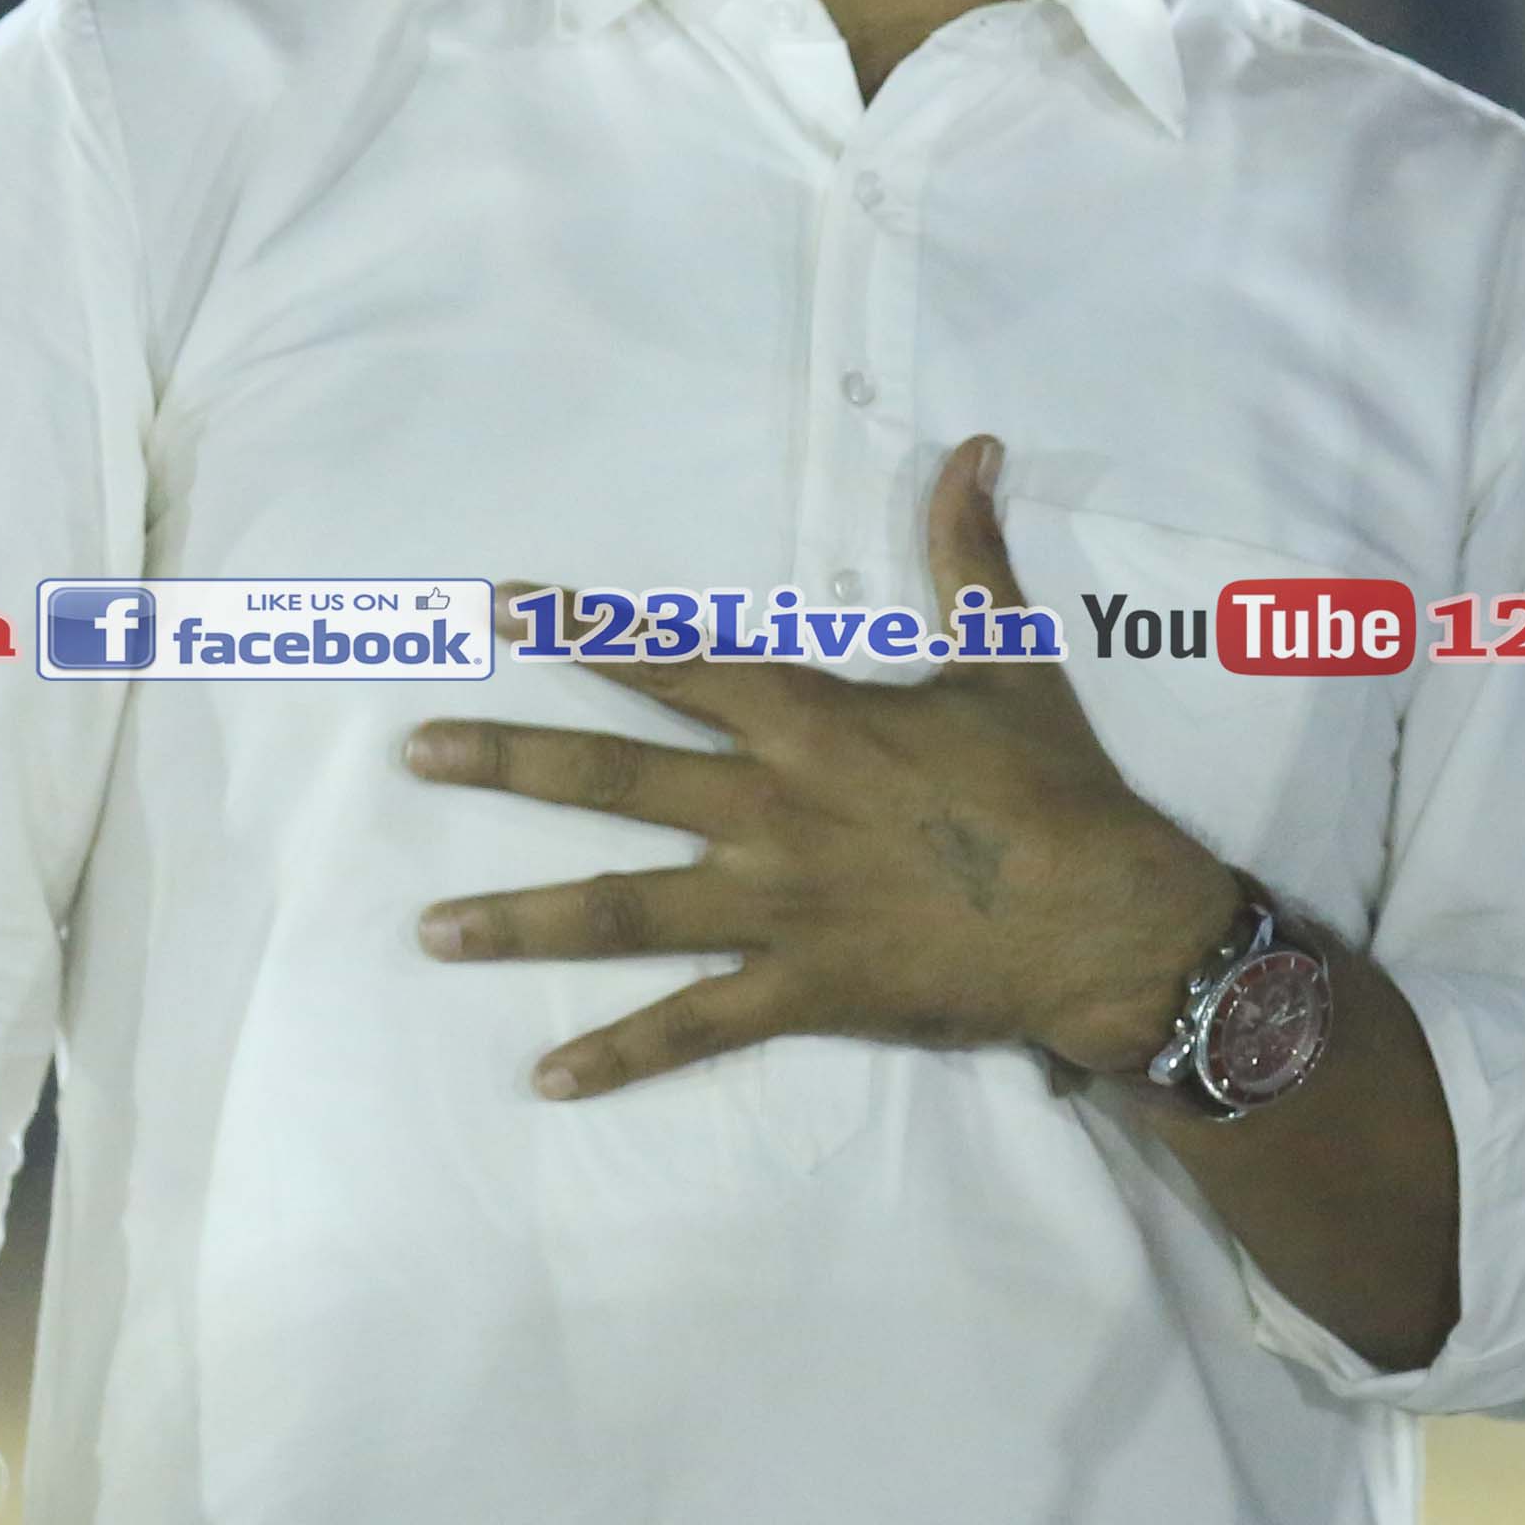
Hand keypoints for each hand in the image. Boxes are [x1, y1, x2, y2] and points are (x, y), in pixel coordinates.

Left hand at [406, 435, 1240, 1096]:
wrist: (1108, 921)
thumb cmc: (1056, 789)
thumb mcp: (1010, 659)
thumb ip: (966, 555)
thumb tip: (972, 447)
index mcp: (812, 722)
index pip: (675, 661)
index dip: (588, 628)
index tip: (502, 607)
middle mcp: (772, 809)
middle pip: (612, 780)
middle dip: (507, 763)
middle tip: (416, 755)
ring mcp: (777, 907)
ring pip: (623, 912)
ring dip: (523, 920)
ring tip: (432, 932)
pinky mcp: (803, 992)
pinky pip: (694, 1027)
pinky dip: (621, 1056)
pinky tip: (548, 1077)